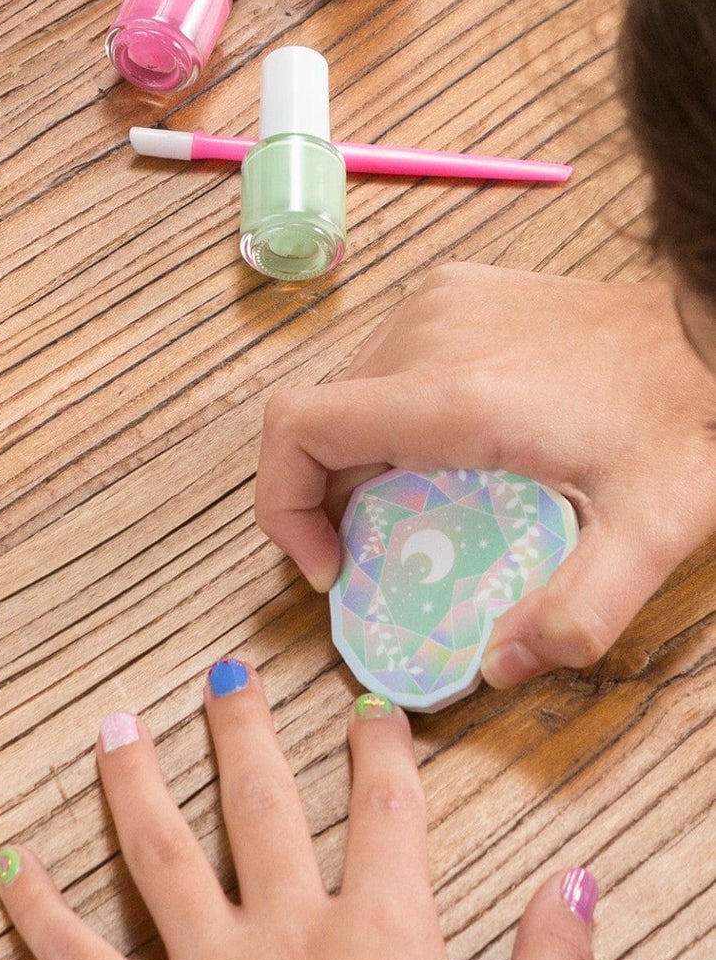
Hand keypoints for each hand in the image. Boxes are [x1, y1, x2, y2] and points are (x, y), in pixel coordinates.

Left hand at [0, 662, 596, 959]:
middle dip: (241, 732)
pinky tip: (5, 863)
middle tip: (223, 674)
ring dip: (135, 783)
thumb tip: (572, 882)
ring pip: (160, 853)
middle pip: (259, 807)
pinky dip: (35, 909)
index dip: (379, 753)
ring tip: (115, 726)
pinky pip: (77, 957)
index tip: (366, 706)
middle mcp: (287, 932)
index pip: (385, 816)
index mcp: (381, 934)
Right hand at [255, 263, 715, 685]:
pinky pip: (384, 365)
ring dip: (365, 461)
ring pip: (348, 396)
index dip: (283, 506)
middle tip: (395, 554)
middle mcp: (429, 335)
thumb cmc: (689, 416)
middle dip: (336, 502)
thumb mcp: (650, 534)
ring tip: (433, 503)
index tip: (329, 561)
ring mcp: (437, 304)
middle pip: (320, 426)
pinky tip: (457, 448)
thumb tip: (499, 666)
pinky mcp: (452, 293)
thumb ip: (575, 615)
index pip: (298, 429)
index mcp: (455, 395)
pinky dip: (394, 418)